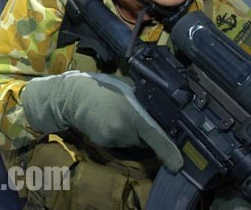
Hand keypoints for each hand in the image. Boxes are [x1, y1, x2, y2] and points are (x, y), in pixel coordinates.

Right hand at [21, 70, 182, 171]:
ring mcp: (113, 138)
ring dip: (132, 133)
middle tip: (137, 115)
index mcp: (132, 113)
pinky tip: (109, 121)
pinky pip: (119, 142)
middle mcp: (123, 129)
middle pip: (145, 140)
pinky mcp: (104, 143)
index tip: (178, 165)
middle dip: (147, 132)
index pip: (154, 134)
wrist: (72, 97)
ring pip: (132, 141)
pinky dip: (119, 134)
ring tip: (119, 115)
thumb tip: (161, 106)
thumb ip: (143, 99)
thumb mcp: (127, 86)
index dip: (168, 151)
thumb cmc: (103, 87)